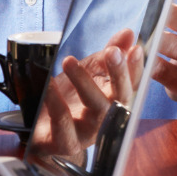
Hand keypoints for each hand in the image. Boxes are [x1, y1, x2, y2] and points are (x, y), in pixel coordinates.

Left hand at [32, 29, 142, 159]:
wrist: (40, 131)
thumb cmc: (67, 101)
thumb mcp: (87, 73)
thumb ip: (106, 56)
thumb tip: (129, 34)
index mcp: (114, 101)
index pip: (132, 84)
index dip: (136, 67)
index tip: (136, 48)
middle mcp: (107, 119)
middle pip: (121, 98)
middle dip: (120, 74)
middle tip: (113, 52)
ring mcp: (88, 133)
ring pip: (96, 109)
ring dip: (85, 83)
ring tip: (69, 61)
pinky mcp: (66, 142)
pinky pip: (63, 123)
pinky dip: (56, 102)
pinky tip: (50, 84)